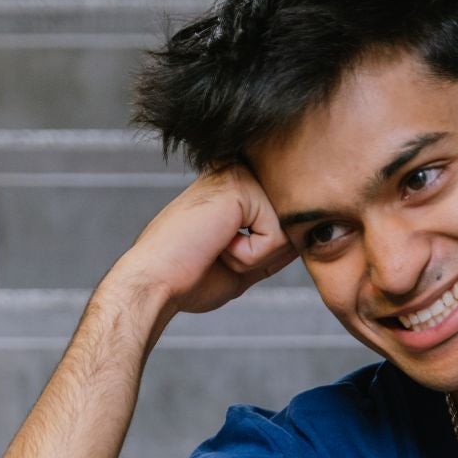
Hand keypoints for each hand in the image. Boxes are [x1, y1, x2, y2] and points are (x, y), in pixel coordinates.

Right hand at [103, 161, 297, 348]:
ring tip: (216, 249)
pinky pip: (275, 236)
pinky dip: (250, 256)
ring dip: (254, 257)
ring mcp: (237, 175)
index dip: (260, 254)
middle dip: (261, 256)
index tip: (218, 255)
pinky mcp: (239, 187)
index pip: (278, 223)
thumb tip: (302, 239)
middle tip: (218, 255)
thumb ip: (272, 249)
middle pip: (287, 227)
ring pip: (284, 232)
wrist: (155, 283)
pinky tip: (218, 246)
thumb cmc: (188, 278)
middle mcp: (235, 174)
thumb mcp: (242, 263)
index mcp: (232, 189)